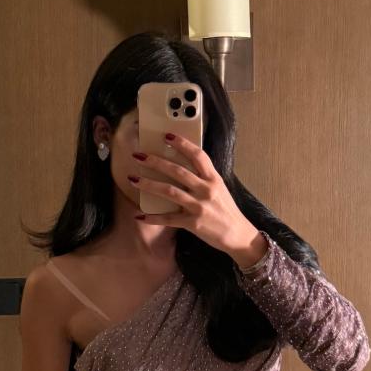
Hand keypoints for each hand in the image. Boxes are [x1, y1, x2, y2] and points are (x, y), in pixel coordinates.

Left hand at [128, 133, 265, 264]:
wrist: (238, 234)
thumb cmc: (226, 211)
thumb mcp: (219, 189)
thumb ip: (204, 178)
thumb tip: (182, 166)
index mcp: (213, 178)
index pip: (198, 155)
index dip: (182, 144)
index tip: (166, 136)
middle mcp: (206, 190)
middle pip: (177, 171)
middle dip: (156, 162)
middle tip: (139, 155)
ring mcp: (199, 206)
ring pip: (169, 191)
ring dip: (148, 184)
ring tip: (133, 179)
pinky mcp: (193, 223)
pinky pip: (169, 219)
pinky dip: (153, 217)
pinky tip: (139, 216)